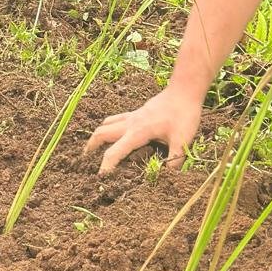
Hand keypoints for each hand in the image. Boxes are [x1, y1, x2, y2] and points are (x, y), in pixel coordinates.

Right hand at [84, 88, 202, 174]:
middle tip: (86, 163)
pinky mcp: (136, 112)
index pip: (114, 152)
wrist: (184, 90)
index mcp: (137, 132)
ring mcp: (132, 116)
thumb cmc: (184, 114)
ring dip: (97, 136)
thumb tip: (168, 178)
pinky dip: (108, 127)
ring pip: (105, 124)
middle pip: (100, 134)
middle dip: (91, 149)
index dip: (105, 167)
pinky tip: (114, 135)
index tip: (100, 180)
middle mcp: (130, 123)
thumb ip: (174, 161)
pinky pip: (115, 119)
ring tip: (94, 150)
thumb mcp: (182, 140)